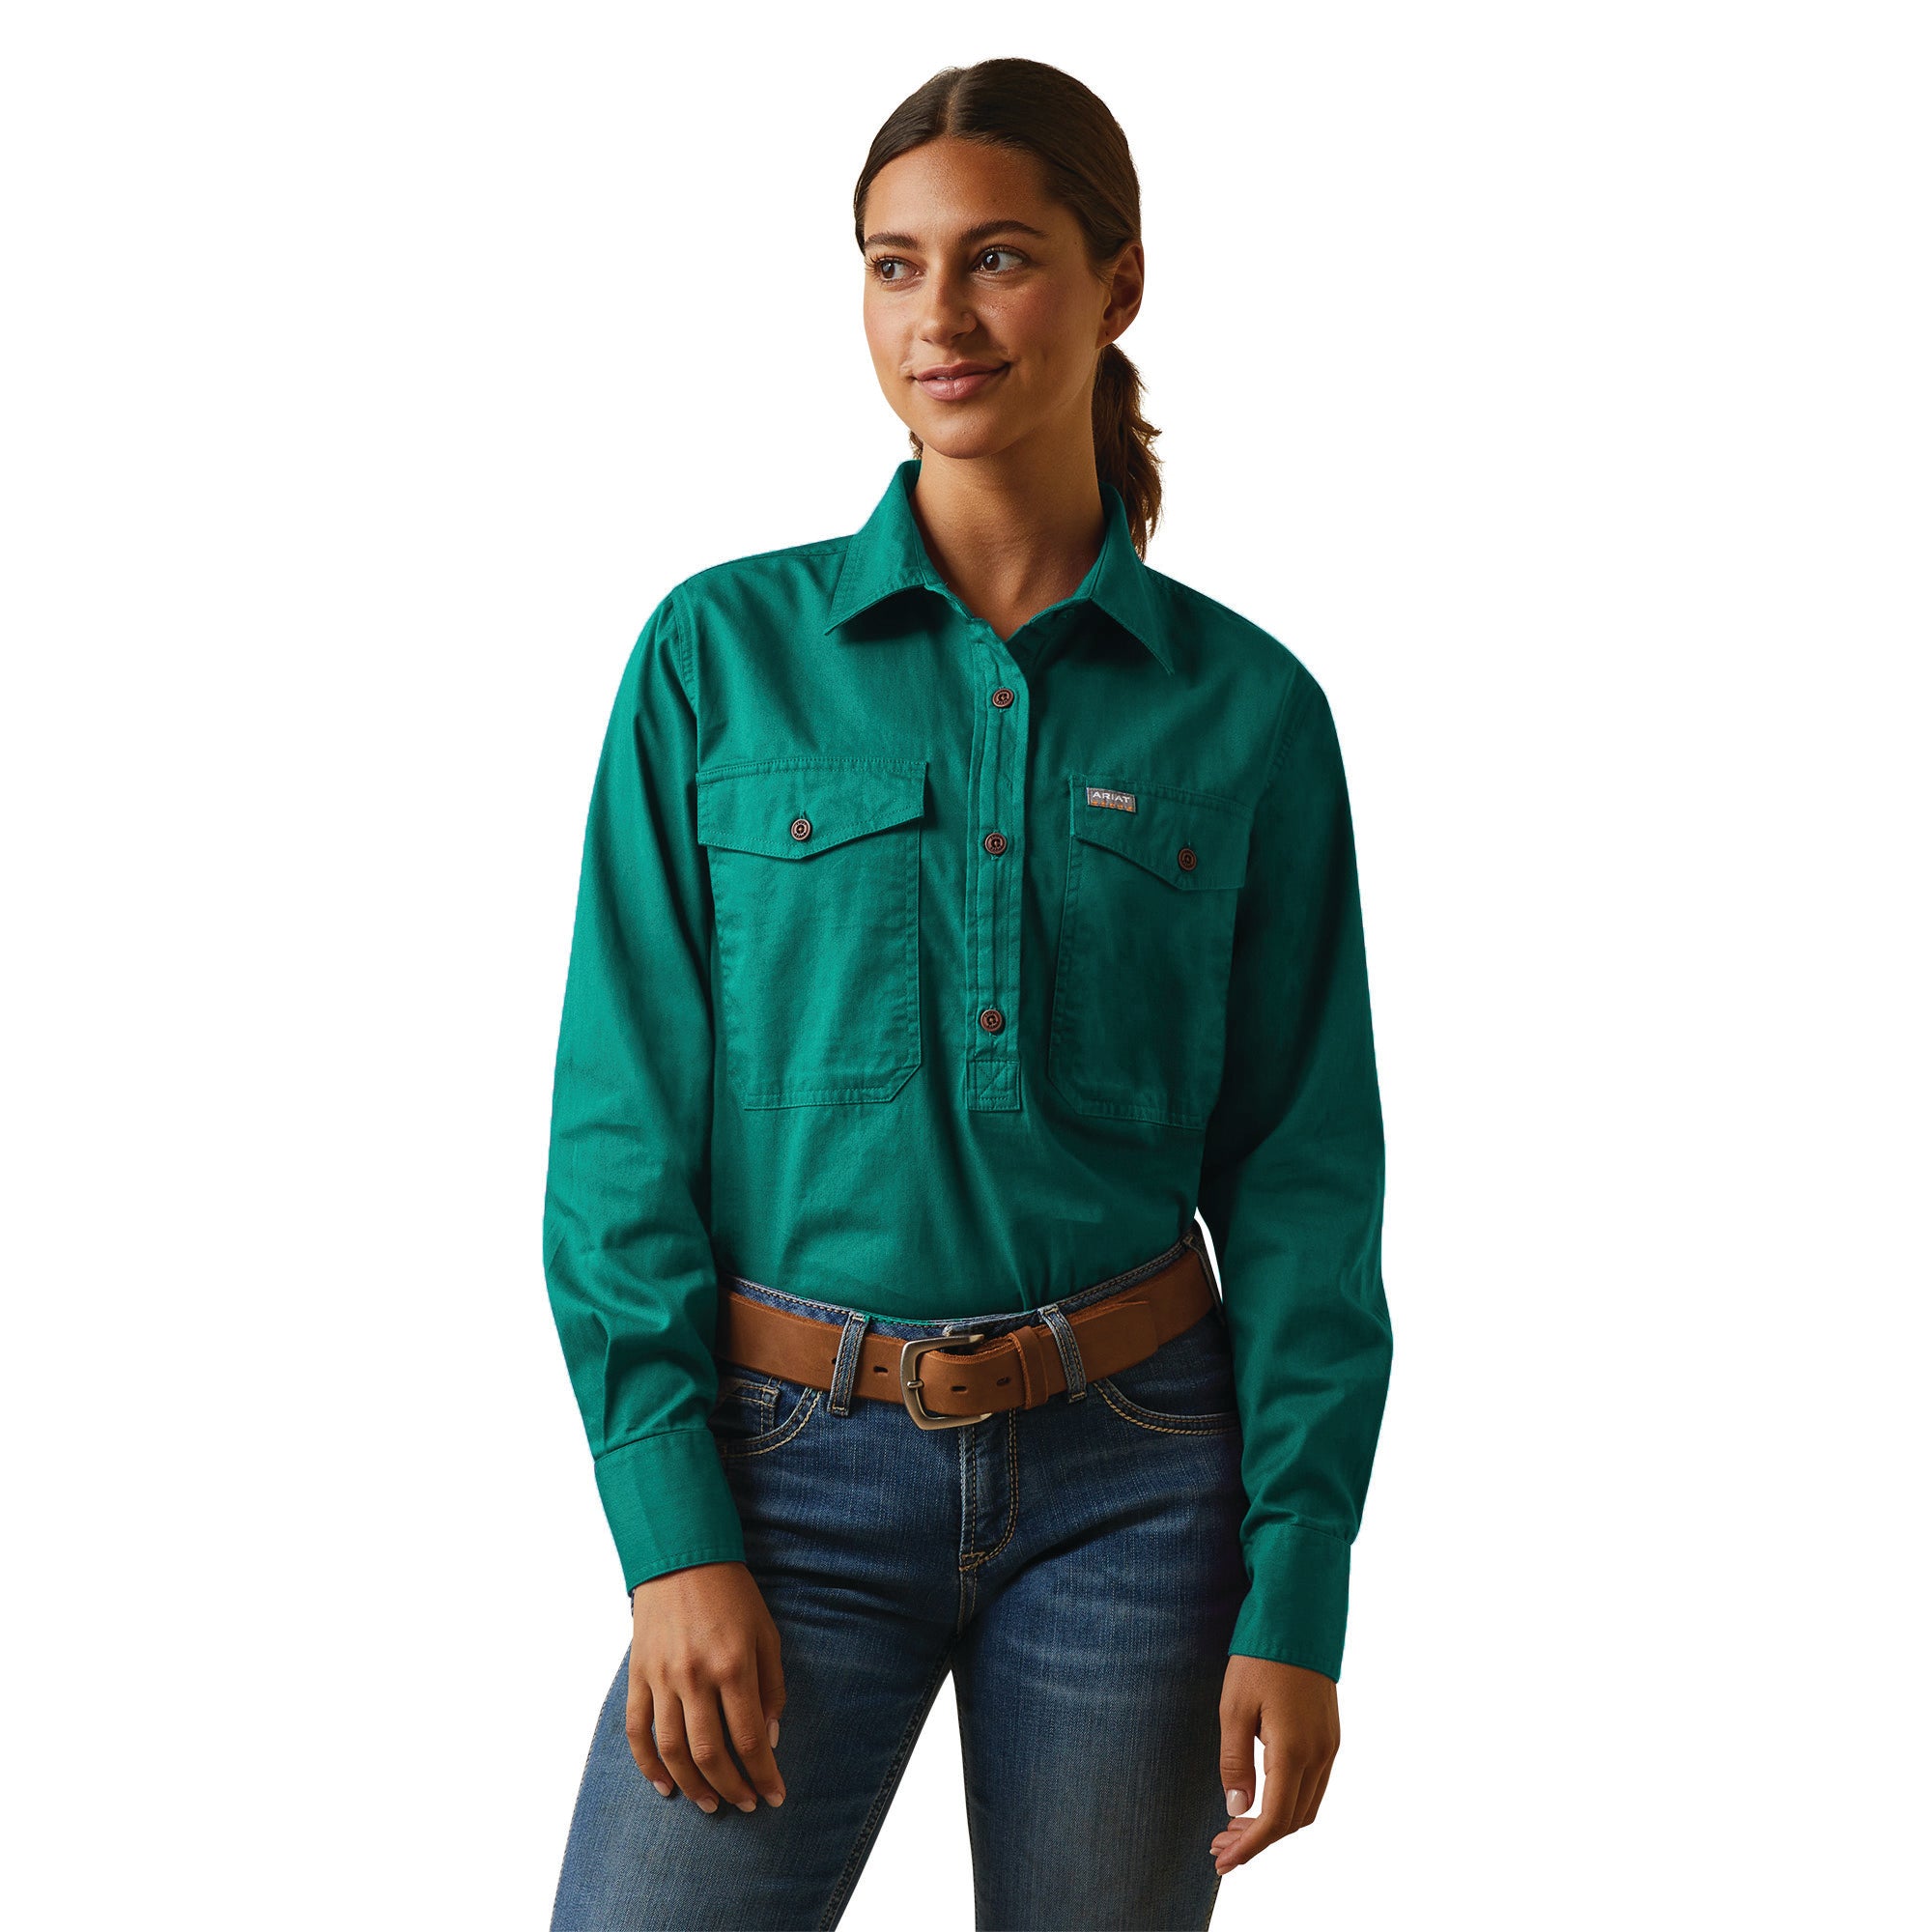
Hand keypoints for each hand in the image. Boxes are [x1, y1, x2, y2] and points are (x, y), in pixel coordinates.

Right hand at [626, 1560, 787, 1813]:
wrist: (682, 1556)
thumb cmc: (733, 1594)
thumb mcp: (766, 1634)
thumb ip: (771, 1687)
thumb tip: (770, 1738)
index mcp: (733, 1665)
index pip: (749, 1739)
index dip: (764, 1775)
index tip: (774, 1796)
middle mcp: (695, 1676)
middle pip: (710, 1753)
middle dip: (731, 1787)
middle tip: (745, 1804)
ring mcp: (661, 1677)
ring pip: (672, 1750)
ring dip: (692, 1785)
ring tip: (710, 1803)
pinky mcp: (637, 1675)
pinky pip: (637, 1730)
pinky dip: (648, 1765)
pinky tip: (665, 1786)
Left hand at [1211, 1655, 1338, 1872]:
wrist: (1298, 1617)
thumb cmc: (1260, 1657)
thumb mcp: (1234, 1707)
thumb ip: (1235, 1761)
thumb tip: (1237, 1808)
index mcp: (1294, 1751)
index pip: (1276, 1819)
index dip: (1250, 1847)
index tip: (1223, 1861)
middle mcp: (1320, 1754)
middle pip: (1293, 1820)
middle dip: (1257, 1840)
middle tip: (1220, 1844)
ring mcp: (1329, 1745)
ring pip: (1306, 1806)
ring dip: (1274, 1823)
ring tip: (1235, 1826)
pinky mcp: (1329, 1735)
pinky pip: (1313, 1785)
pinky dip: (1288, 1802)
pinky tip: (1261, 1797)